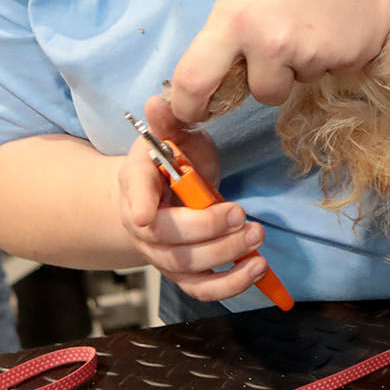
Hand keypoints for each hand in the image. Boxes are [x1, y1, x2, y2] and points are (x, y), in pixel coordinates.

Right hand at [116, 94, 267, 300]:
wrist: (155, 199)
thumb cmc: (165, 164)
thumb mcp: (168, 136)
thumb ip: (167, 120)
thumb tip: (159, 100)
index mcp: (136, 184)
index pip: (133, 195)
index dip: (137, 206)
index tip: (144, 216)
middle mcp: (144, 226)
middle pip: (167, 239)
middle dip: (206, 229)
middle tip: (241, 214)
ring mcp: (164, 254)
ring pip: (187, 267)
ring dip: (224, 257)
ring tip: (256, 237)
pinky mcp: (186, 273)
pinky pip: (203, 289)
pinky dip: (231, 285)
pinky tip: (256, 268)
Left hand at [169, 0, 389, 121]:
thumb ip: (227, 25)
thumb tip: (221, 66)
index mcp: (236, 21)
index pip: (195, 82)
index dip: (187, 107)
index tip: (192, 113)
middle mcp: (275, 44)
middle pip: (264, 94)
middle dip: (270, 78)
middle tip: (282, 44)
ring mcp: (318, 53)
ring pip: (304, 79)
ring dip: (306, 60)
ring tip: (316, 18)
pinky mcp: (355, 55)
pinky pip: (337, 69)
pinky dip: (337, 51)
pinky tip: (339, 19)